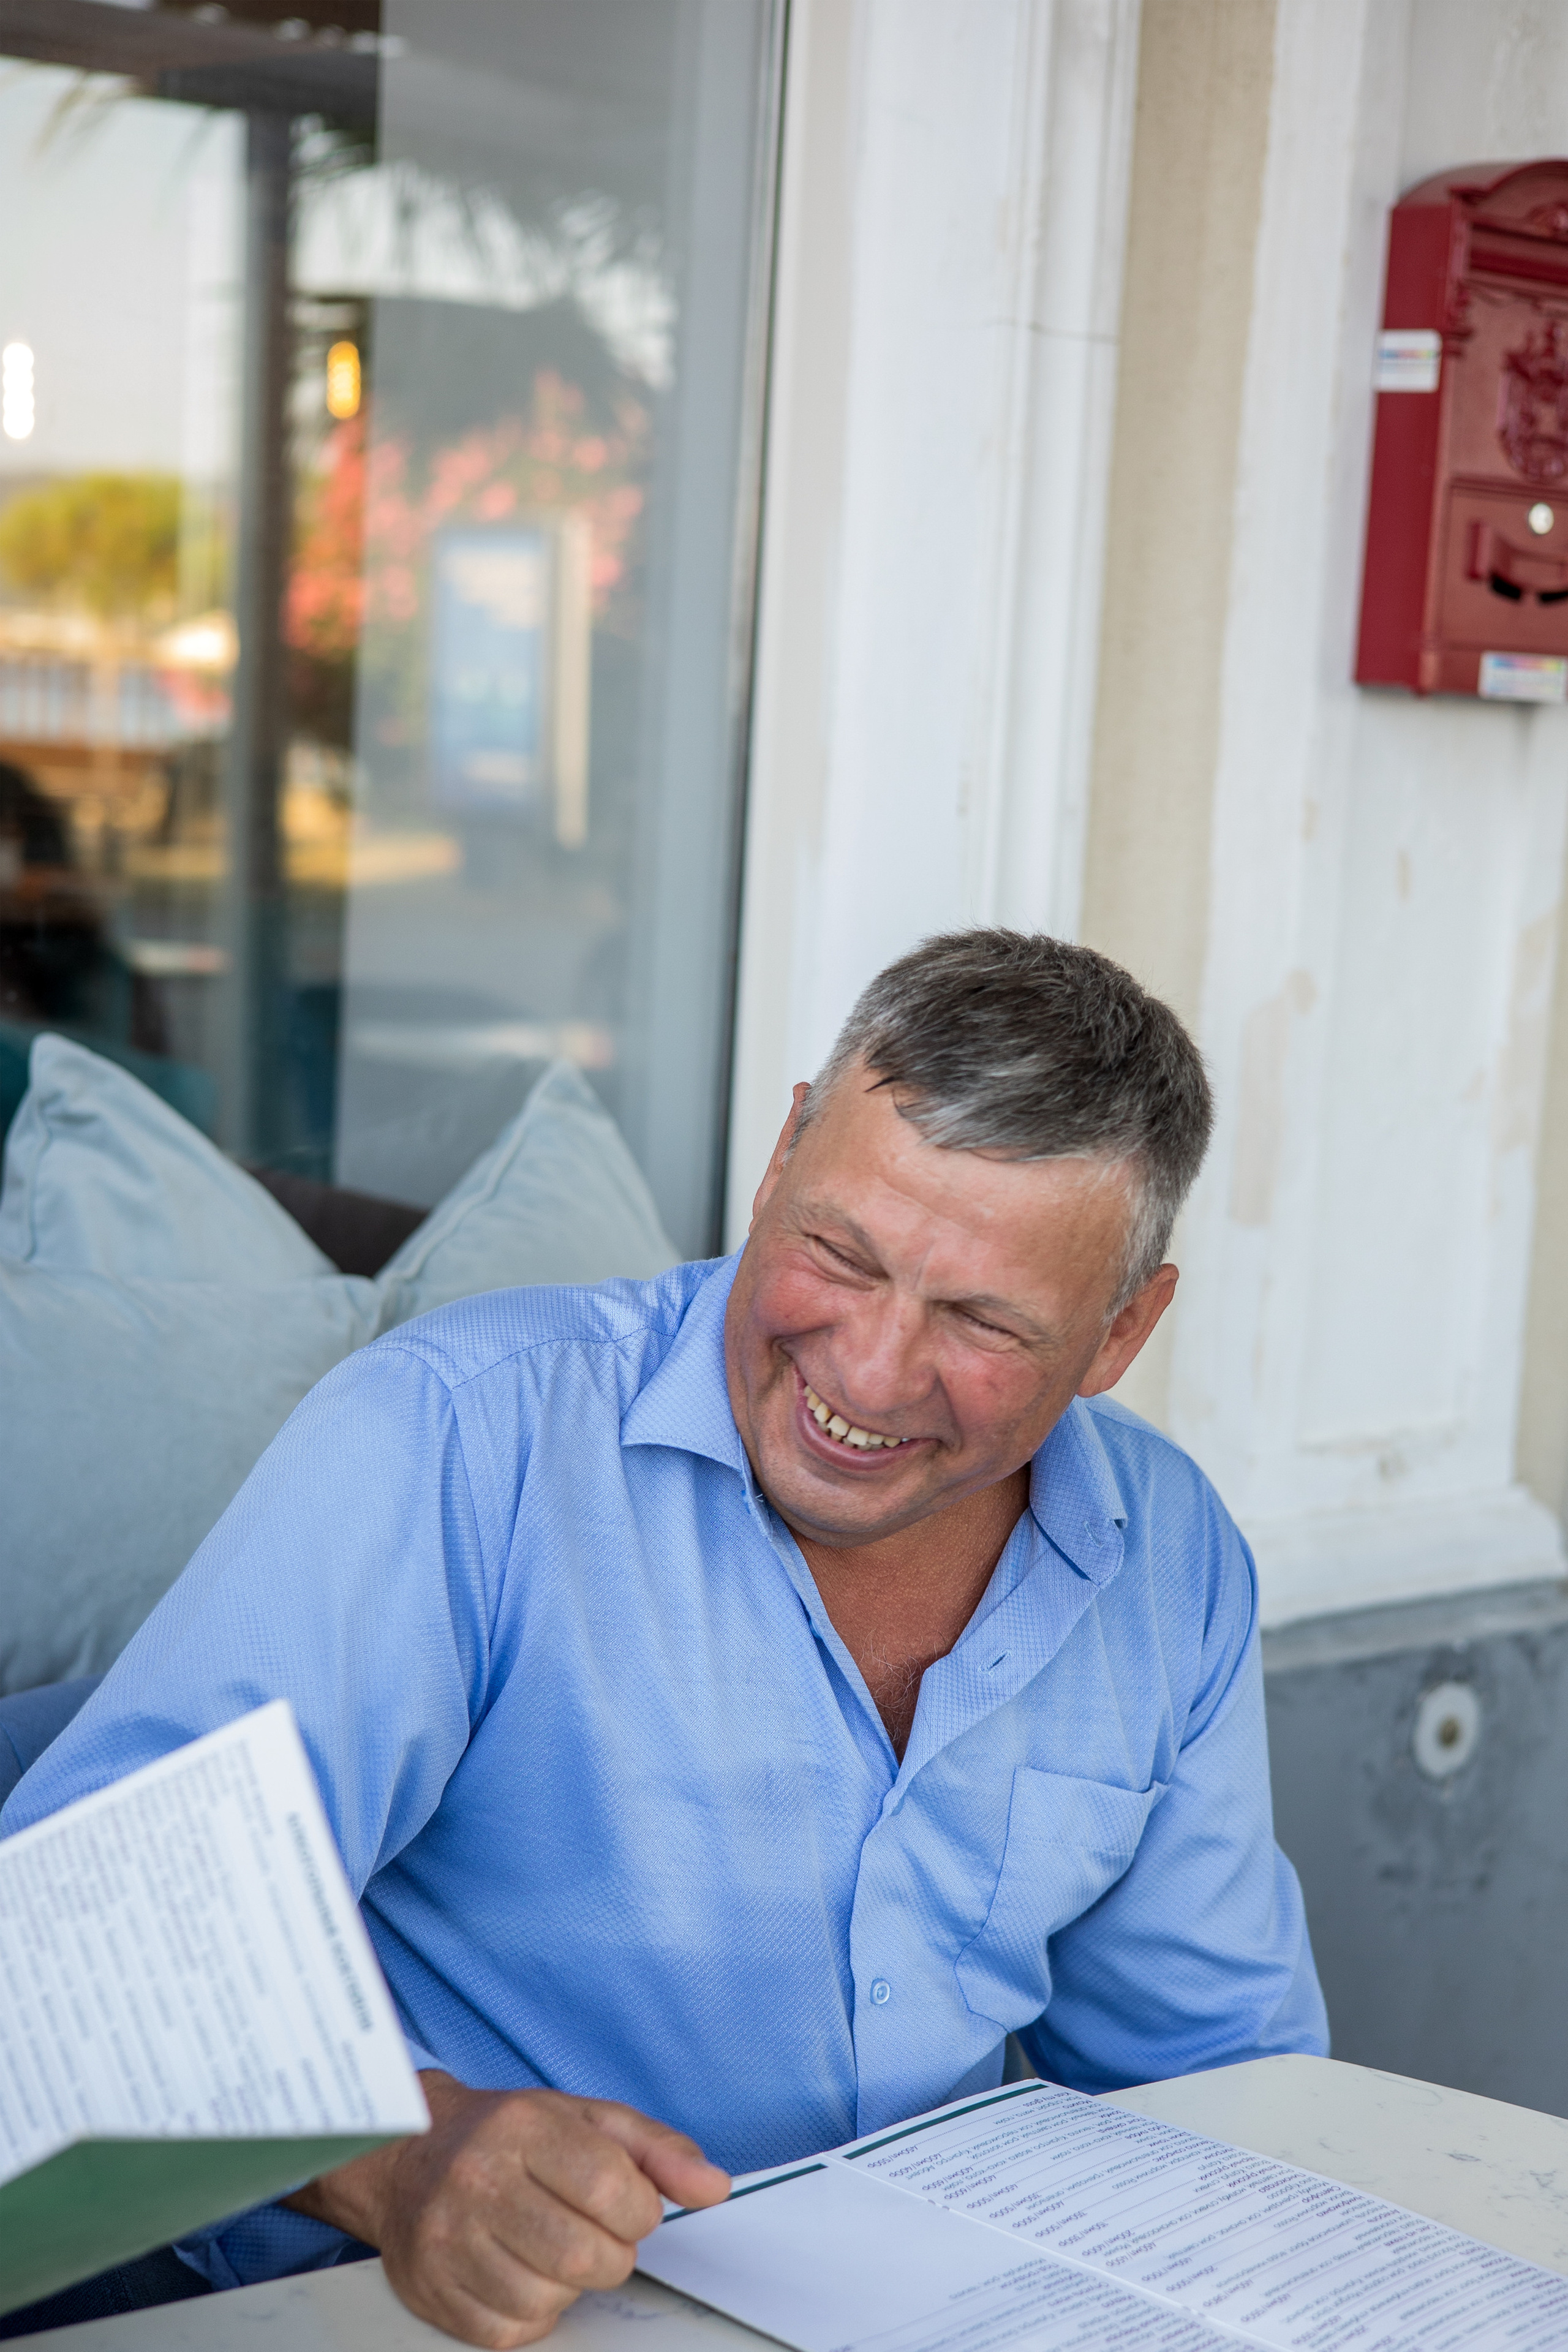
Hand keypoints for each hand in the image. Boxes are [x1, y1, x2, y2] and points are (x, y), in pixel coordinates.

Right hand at [285, 2072, 729, 2346]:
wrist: (409, 2152)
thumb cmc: (508, 2135)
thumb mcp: (587, 2119)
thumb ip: (656, 2151)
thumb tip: (714, 2187)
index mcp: (523, 2127)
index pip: (613, 2190)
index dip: (639, 2212)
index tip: (630, 2207)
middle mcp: (478, 2180)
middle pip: (583, 2255)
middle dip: (610, 2254)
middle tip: (596, 2233)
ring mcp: (447, 2239)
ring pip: (547, 2299)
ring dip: (569, 2286)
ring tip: (554, 2249)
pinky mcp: (431, 2289)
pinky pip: (509, 2332)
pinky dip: (532, 2313)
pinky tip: (523, 2273)